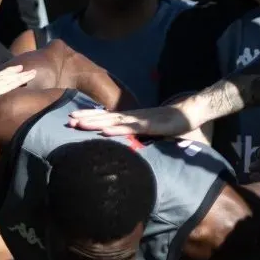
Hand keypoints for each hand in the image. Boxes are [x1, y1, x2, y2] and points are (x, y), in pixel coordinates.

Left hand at [67, 101, 205, 137]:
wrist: (192, 113)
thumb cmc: (174, 124)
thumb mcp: (155, 133)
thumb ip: (144, 137)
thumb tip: (134, 147)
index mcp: (133, 118)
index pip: (108, 117)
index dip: (91, 117)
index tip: (74, 118)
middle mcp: (133, 117)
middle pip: (105, 118)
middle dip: (86, 118)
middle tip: (68, 120)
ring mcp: (140, 120)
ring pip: (113, 122)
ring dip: (95, 122)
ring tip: (78, 123)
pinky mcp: (149, 125)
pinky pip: (130, 129)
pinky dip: (116, 130)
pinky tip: (104, 132)